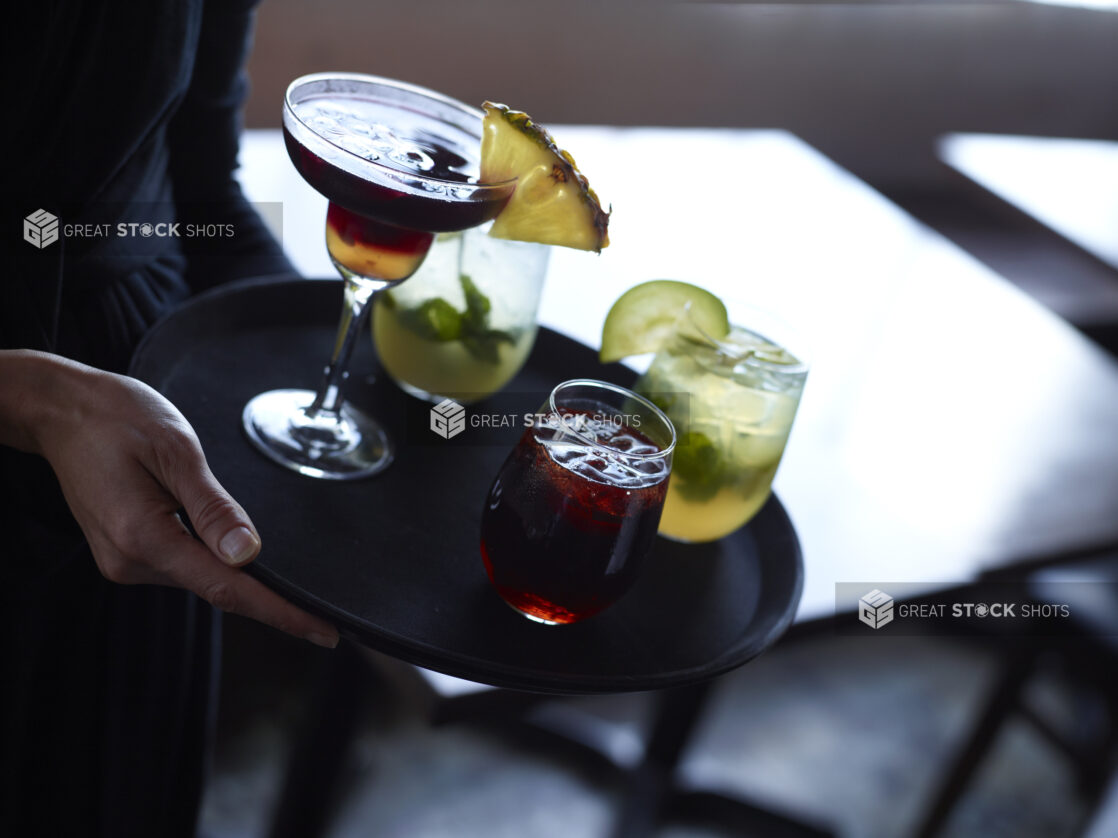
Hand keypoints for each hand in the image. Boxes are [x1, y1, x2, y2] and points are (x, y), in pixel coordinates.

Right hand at [3, 351, 337, 648]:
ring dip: (239, 573)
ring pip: (201, 576)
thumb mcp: (175, 451)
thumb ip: (213, 505)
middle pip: (217, 588)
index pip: (226, 589)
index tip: (323, 632)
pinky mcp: (128, 552)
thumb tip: (247, 552)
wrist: (63, 411)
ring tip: (278, 569)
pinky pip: (184, 564)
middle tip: (322, 612)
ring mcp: (126, 561)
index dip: (280, 612)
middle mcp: (131, 562)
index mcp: (144, 537)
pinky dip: (215, 561)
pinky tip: (234, 547)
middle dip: (269, 597)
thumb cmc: (116, 418)